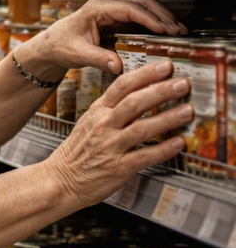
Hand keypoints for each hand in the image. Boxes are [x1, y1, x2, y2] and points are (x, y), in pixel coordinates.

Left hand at [29, 0, 184, 76]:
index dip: (150, 18)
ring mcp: (114, 8)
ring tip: (178, 30)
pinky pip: (141, 14)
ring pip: (145, 6)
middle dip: (162, 15)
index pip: (130, 9)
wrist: (53, 44)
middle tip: (178, 31)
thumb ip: (98, 58)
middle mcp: (108, 4)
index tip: (165, 30)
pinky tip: (166, 32)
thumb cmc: (61, 45)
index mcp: (98, 8)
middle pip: (142, 3)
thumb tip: (118, 65)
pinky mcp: (118, 16)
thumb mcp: (78, 53)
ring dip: (162, 16)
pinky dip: (155, 21)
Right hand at [41, 59, 190, 206]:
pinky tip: (178, 143)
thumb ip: (112, 109)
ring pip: (140, 128)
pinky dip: (162, 150)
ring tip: (187, 111)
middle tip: (182, 84)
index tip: (165, 67)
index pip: (121, 86)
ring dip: (166, 119)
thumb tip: (141, 95)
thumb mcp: (89, 123)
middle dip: (160, 92)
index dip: (145, 75)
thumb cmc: (77, 153)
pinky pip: (143, 156)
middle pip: (133, 103)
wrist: (59, 180)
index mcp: (97, 112)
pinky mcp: (117, 168)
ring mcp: (110, 147)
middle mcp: (103, 126)